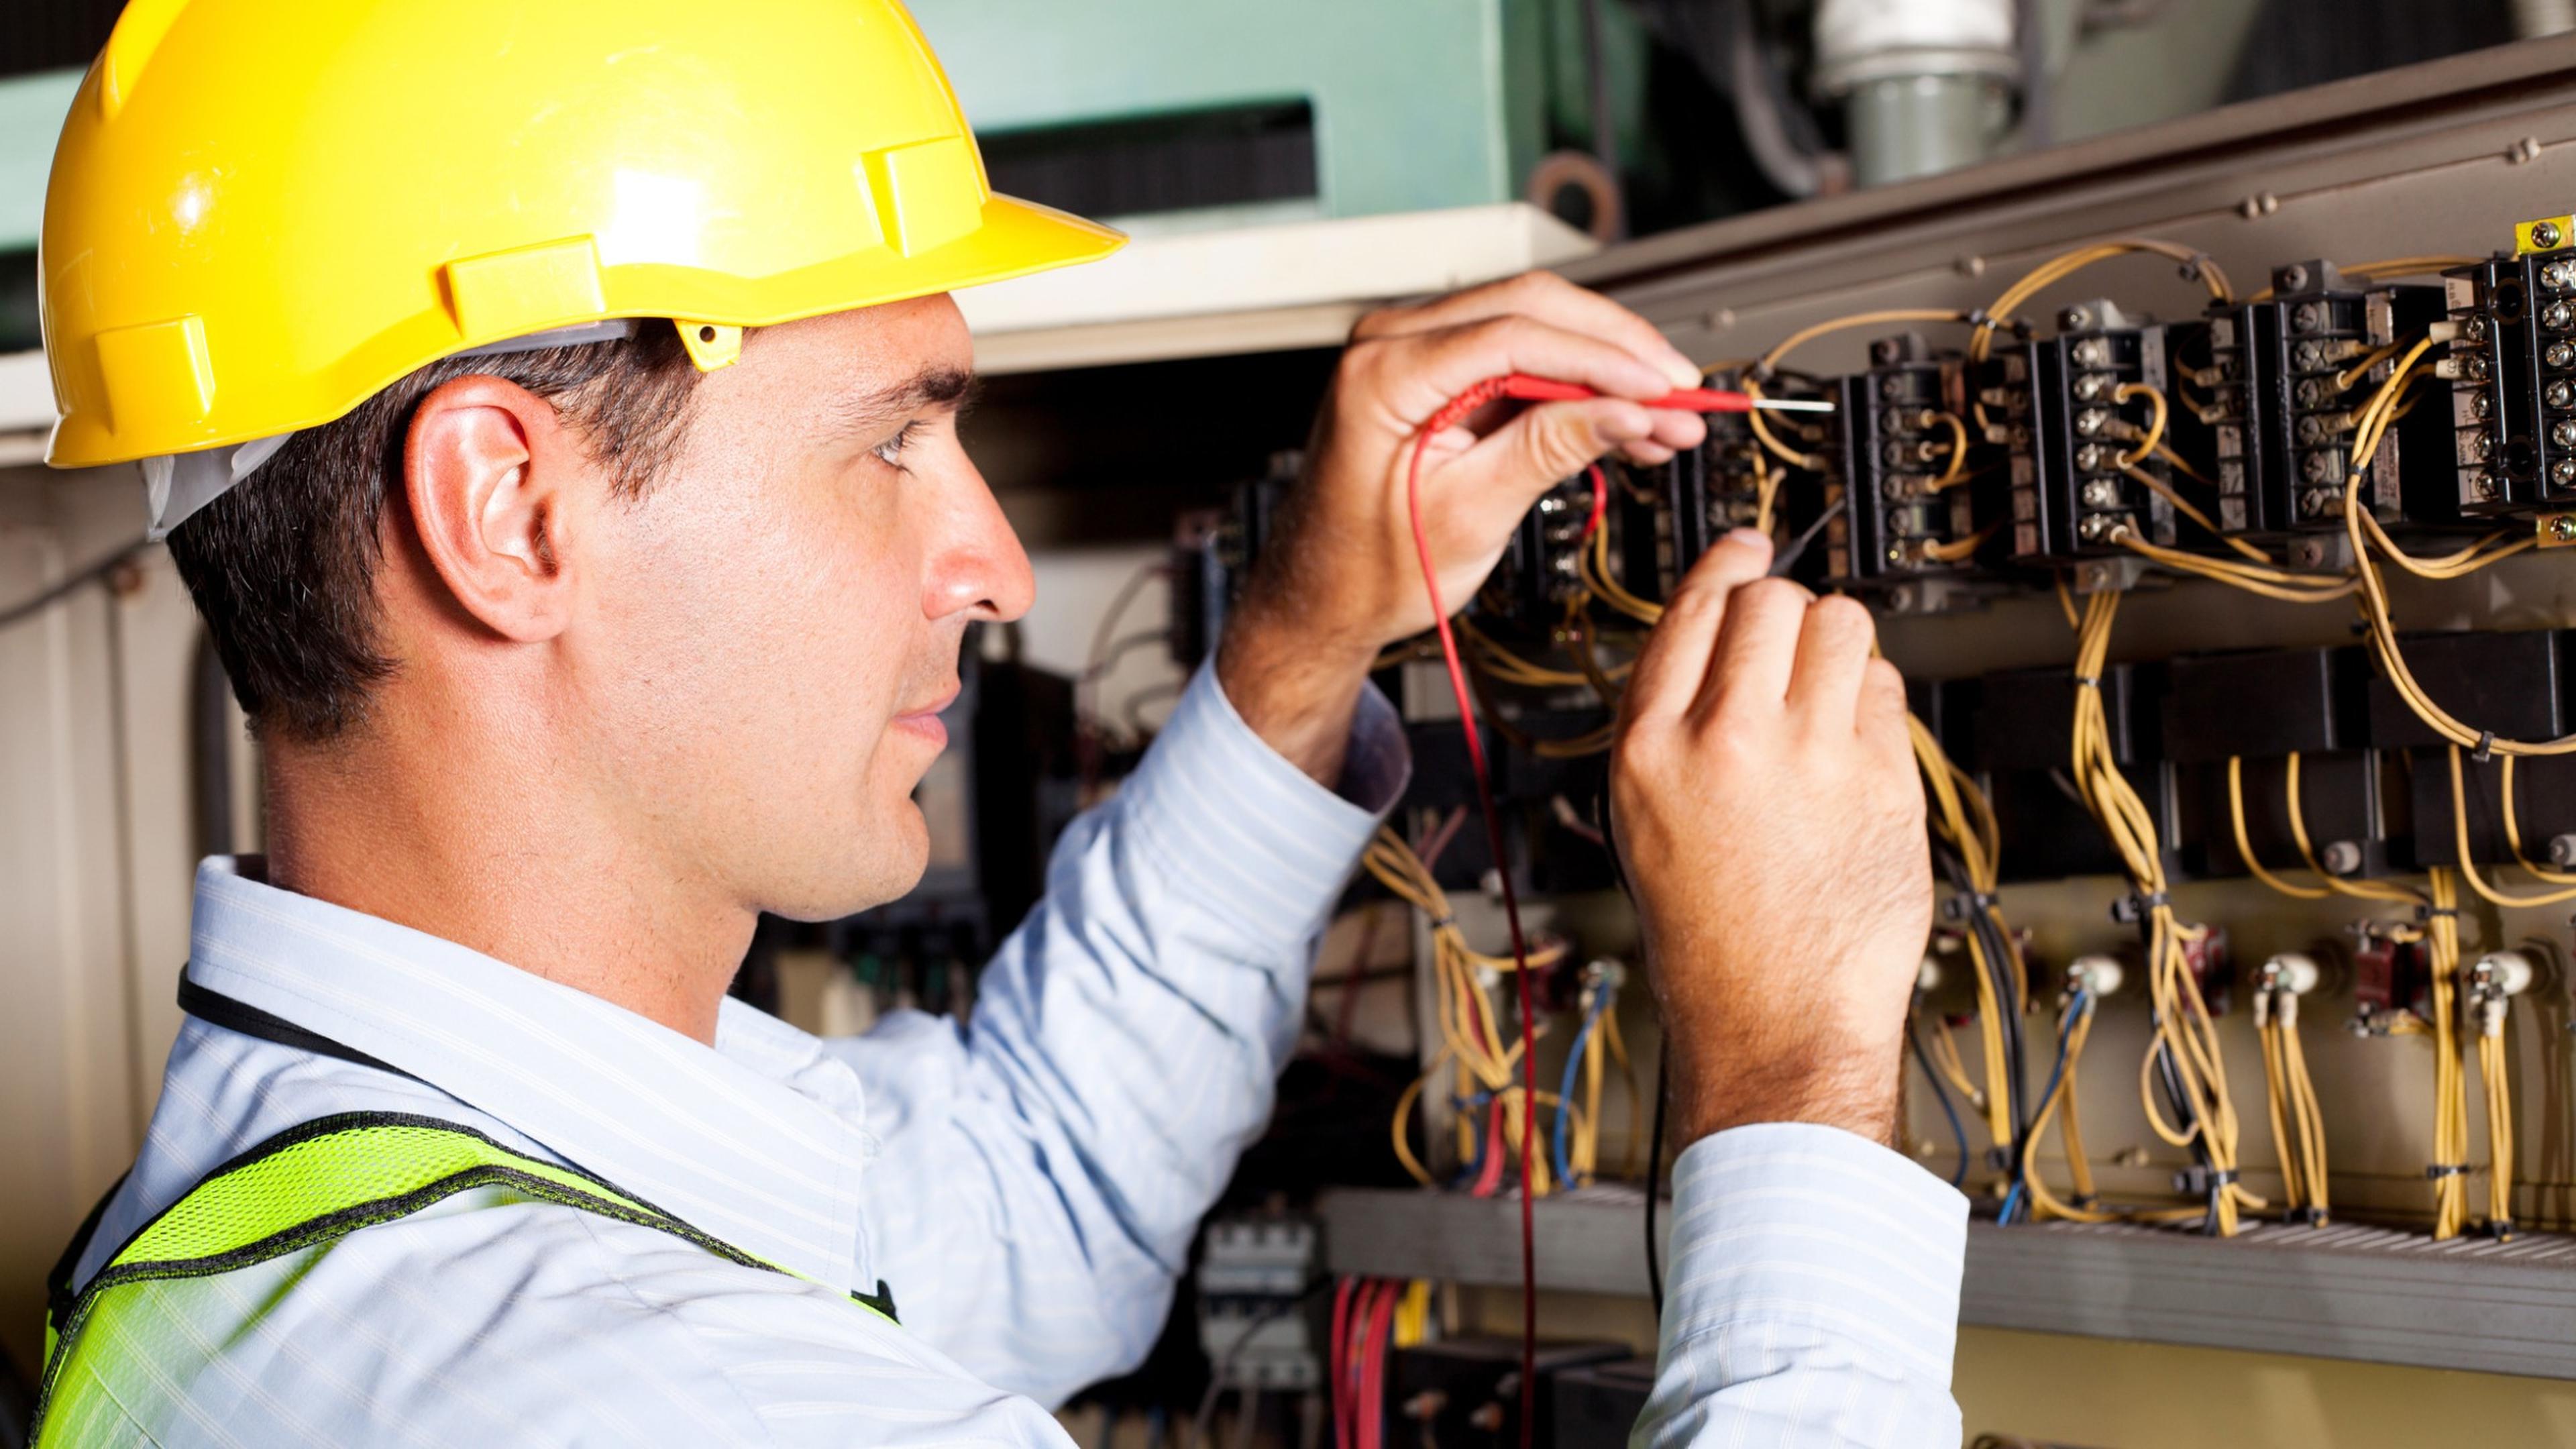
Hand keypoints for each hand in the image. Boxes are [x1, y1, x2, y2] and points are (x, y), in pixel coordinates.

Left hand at [1220, 272, 1705, 782]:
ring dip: (1607, 366)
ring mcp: (1412, 351)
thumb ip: (1550, 448)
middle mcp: (1390, 342)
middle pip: (1531, 307)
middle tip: (1683, 391)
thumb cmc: (1370, 568)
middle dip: (1618, 348)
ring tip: (1668, 418)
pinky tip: (1628, 420)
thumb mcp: (1471, 513)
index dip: (1604, 358)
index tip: (1664, 387)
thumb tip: (1630, 410)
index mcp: (1382, 372)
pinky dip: (1576, 386)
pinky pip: (1519, 357)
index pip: (1515, 335)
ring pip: (1534, 324)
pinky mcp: (1437, 372)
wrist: (1324, 596)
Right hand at [1610, 531, 1931, 1148]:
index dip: (1726, 565)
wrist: (1775, 1020)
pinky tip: (1856, 746)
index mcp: (1648, 749)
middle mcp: (1724, 741)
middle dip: (1786, 609)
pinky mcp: (1882, 781)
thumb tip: (1720, 634)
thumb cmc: (1713, 936)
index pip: (1691, 610)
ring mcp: (1809, 757)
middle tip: (1791, 643)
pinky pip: (1888, 689)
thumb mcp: (1646, 818)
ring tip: (1828, 690)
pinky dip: (1877, 701)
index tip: (1746, 548)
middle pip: (1770, 599)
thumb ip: (1674, 723)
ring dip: (1839, 642)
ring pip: (1841, 623)